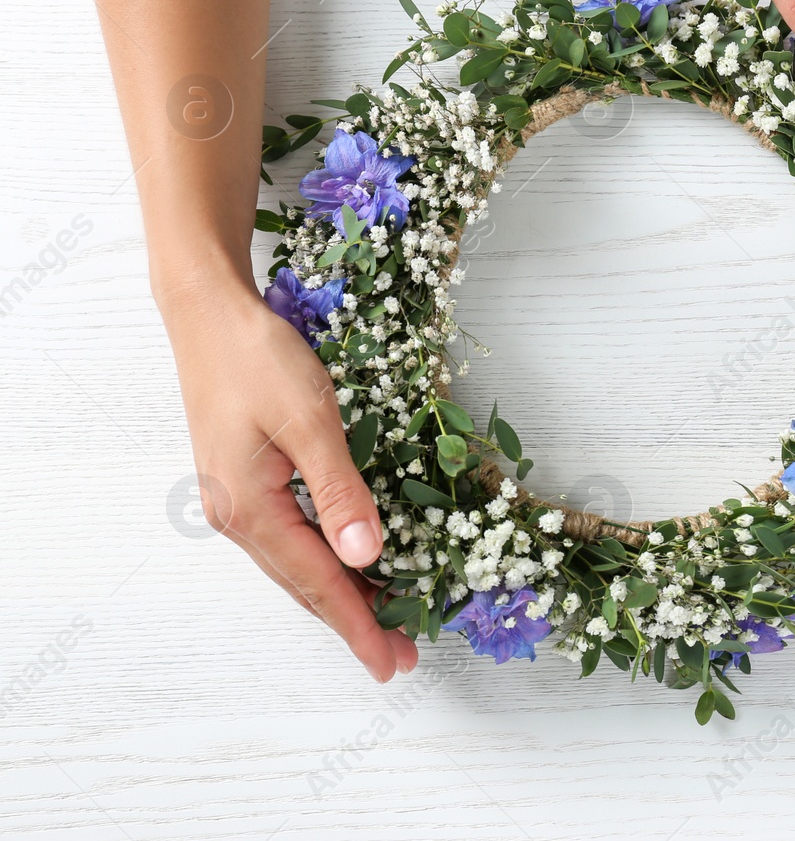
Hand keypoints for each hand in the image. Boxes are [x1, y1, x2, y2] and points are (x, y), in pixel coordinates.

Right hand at [163, 279, 416, 681]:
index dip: (361, 624)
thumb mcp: (310, 421)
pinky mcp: (244, 483)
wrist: (208, 315)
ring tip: (386, 623)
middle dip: (355, 622)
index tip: (395, 663)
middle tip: (402, 658)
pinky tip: (348, 567)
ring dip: (341, 597)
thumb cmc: (258, 359)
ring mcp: (237, 502)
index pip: (318, 583)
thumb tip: (366, 556)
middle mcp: (238, 518)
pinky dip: (323, 562)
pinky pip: (290, 540)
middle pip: (305, 586)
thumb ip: (340, 491)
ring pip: (296, 566)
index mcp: (251, 510)